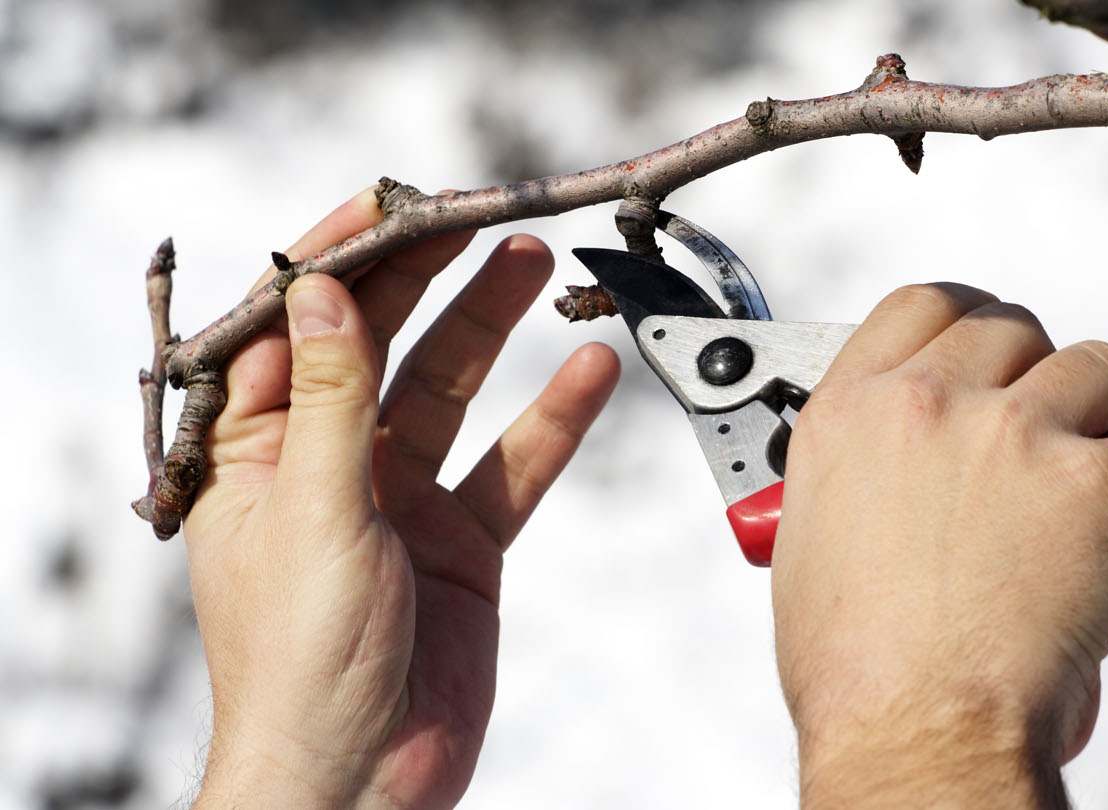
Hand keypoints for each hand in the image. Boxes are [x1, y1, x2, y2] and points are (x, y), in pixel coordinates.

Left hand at [183, 189, 619, 808]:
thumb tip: (327, 293)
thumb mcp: (312, 511)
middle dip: (427, 279)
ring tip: (534, 264)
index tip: (391, 205)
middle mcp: (330, 465)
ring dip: (492, 329)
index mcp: (257, 453)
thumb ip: (331, 398)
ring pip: (452, 391)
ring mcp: (401, 500)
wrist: (362, 778)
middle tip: (479, 217)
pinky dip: (551, 421)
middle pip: (382, 346)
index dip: (339, 262)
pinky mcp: (462, 541)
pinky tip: (588, 374)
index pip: (293, 330)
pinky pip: (513, 465)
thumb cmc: (301, 665)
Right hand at [771, 284, 1107, 807]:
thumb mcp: (811, 544)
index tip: (995, 354)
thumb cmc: (855, 670)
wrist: (912, 728)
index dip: (970, 324)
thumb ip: (859, 481)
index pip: (923, 306)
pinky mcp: (1099, 482)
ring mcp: (1016, 433)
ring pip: (1100, 367)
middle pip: (1016, 328)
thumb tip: (900, 483)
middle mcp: (930, 403)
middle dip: (1043, 377)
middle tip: (1057, 434)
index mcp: (852, 412)